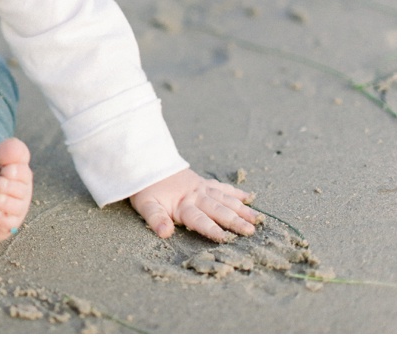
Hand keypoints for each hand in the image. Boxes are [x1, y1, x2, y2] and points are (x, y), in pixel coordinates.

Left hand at [129, 168, 261, 242]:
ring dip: (241, 209)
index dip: (211, 229)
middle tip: (251, 231)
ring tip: (257, 218)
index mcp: (182, 205)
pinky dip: (235, 192)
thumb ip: (156, 219)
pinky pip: (222, 187)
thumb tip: (165, 233)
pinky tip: (249, 197)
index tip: (226, 238)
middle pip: (218, 210)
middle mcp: (196, 196)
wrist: (146, 163)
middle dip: (234, 221)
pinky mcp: (203, 182)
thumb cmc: (145, 189)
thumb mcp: (145, 206)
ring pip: (225, 199)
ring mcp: (201, 187)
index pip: (199, 219)